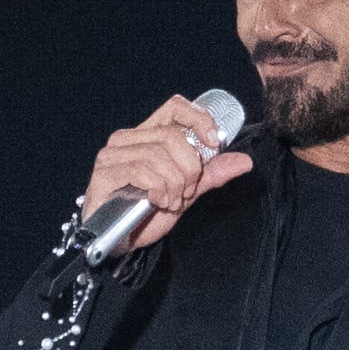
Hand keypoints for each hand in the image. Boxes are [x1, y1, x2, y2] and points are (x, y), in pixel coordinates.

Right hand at [78, 95, 252, 252]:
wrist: (119, 242)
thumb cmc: (146, 215)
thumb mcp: (186, 192)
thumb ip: (210, 174)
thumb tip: (244, 161)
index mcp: (147, 135)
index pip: (175, 107)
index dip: (199, 119)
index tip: (214, 143)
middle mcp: (127, 139)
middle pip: (172, 135)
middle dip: (190, 168)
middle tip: (186, 192)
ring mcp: (112, 154)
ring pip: (159, 154)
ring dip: (174, 184)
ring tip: (170, 201)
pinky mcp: (104, 172)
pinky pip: (142, 171)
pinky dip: (158, 189)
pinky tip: (156, 202)